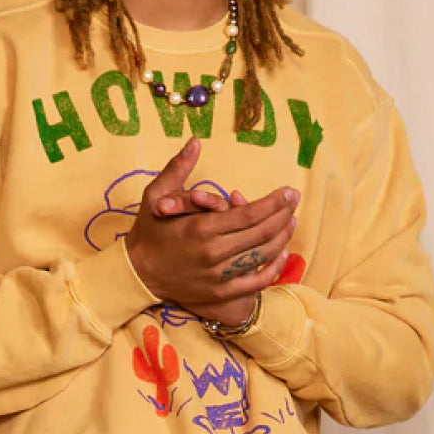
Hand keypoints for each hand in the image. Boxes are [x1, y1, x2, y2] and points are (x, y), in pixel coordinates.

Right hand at [125, 139, 297, 319]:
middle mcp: (213, 253)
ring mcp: (218, 276)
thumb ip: (178, 168)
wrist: (138, 272)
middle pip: (261, 233)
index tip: (288, 191)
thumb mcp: (156, 194)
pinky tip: (281, 253)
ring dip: (282, 237)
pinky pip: (255, 282)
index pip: (249, 214)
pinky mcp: (220, 293)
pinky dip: (273, 268)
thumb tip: (195, 141)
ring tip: (292, 221)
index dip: (274, 202)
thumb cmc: (149, 230)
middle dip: (284, 215)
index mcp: (200, 228)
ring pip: (262, 256)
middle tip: (295, 200)